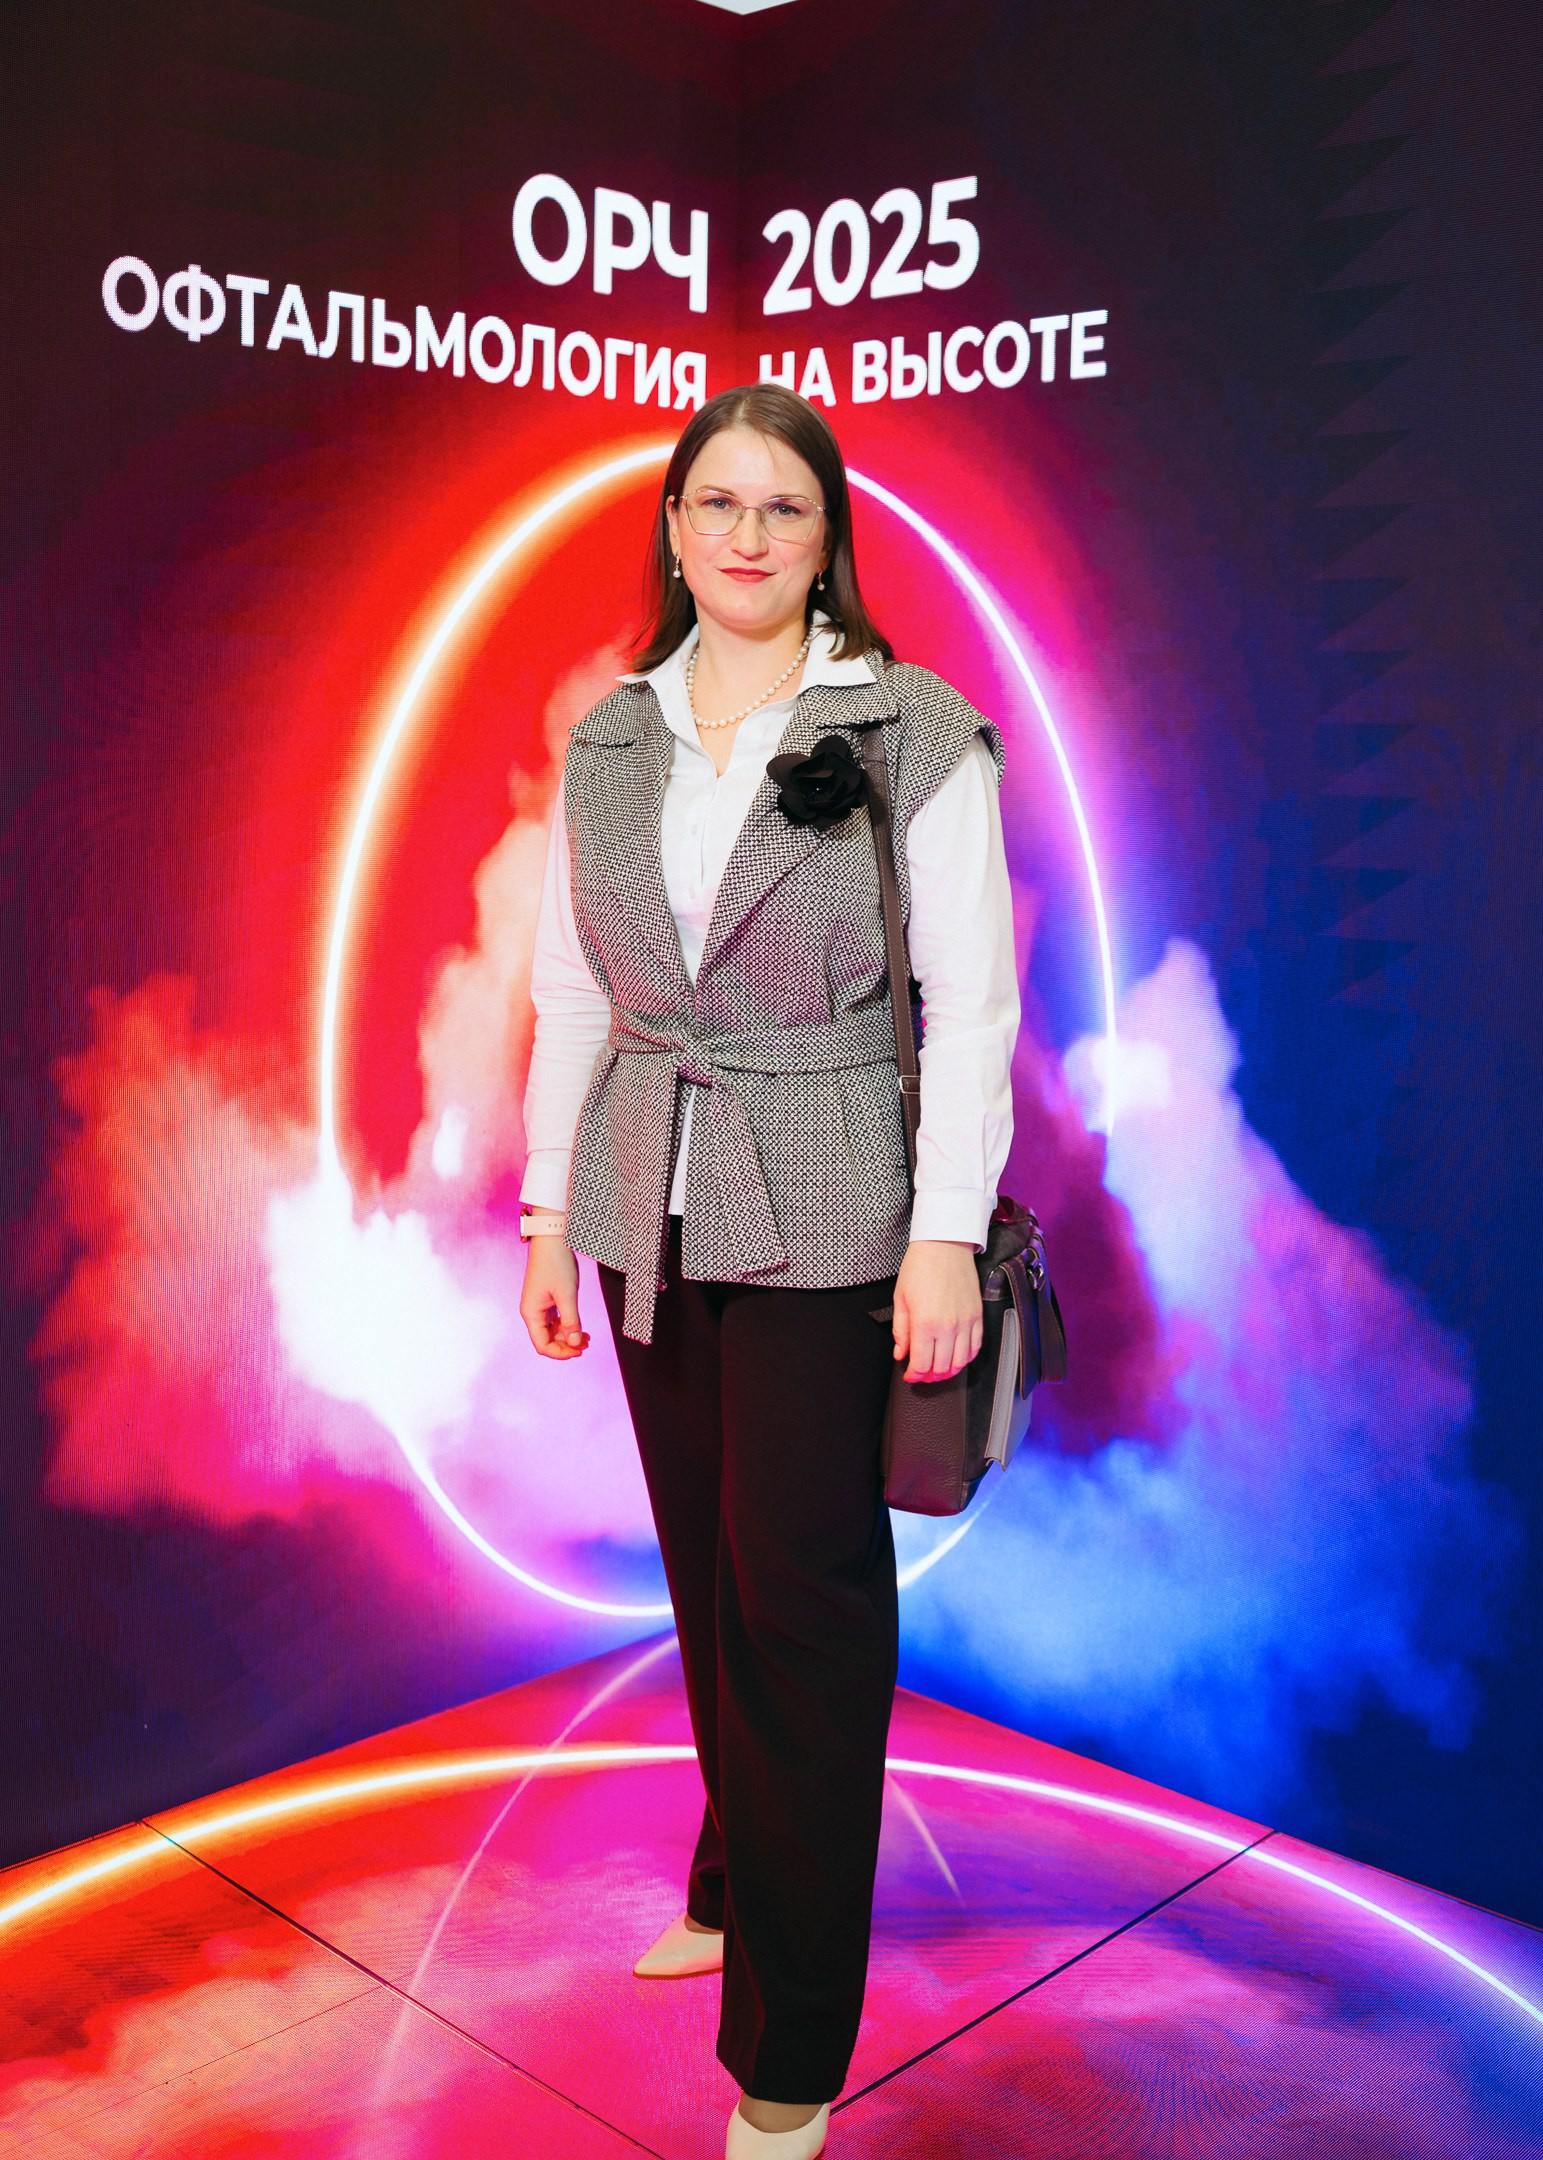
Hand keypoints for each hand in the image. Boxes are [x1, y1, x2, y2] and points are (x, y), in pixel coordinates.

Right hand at [519, 1227, 589, 1358]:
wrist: (552, 1239)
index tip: (579, 1350)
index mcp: (531, 1313)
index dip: (560, 1353)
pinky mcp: (547, 1299)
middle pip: (548, 1340)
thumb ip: (571, 1320)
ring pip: (553, 1331)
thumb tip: (576, 1343)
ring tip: (587, 1338)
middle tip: (587, 1344)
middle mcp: (533, 1312)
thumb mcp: (566, 1294)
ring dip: (569, 1337)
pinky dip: (567, 1326)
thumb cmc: (556, 1263)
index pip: (542, 1345)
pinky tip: (580, 1327)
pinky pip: (556, 1320)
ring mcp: (540, 1306)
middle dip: (567, 1345)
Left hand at [892, 1240, 981, 1381]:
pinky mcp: (977, 1316)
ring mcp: (965, 1323)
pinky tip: (956, 1357)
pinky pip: (976, 1347)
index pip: (921, 1364)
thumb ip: (900, 1331)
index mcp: (924, 1323)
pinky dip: (966, 1358)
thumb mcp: (900, 1299)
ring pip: (960, 1362)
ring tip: (938, 1369)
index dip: (914, 1376)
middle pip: (941, 1368)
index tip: (909, 1375)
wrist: (944, 1245)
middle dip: (929, 1377)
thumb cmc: (920, 1267)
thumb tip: (901, 1353)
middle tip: (922, 1374)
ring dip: (948, 1371)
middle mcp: (947, 1327)